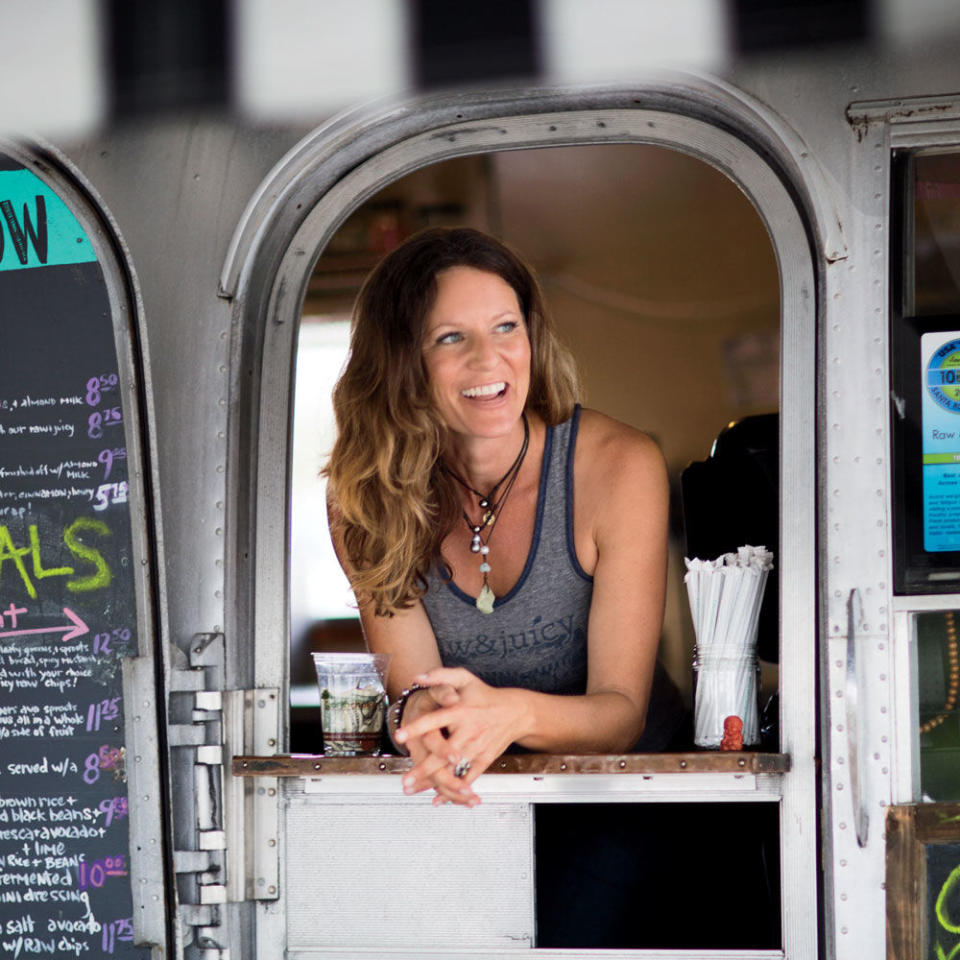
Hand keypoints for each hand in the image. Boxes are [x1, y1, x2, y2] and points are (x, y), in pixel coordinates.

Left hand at [397, 667, 524, 806]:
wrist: (515, 711)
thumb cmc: (485, 695)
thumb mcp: (464, 678)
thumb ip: (440, 676)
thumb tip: (417, 677)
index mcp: (460, 711)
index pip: (435, 720)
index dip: (417, 727)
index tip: (400, 736)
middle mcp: (468, 731)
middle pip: (443, 753)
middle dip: (424, 768)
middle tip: (405, 779)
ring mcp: (476, 747)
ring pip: (453, 769)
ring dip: (433, 782)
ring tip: (413, 789)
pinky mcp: (484, 759)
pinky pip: (468, 778)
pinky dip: (455, 790)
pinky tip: (440, 798)